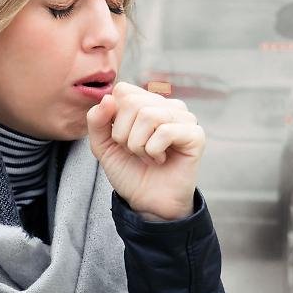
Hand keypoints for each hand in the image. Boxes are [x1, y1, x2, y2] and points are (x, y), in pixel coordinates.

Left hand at [86, 82, 204, 220]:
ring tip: (147, 156)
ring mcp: (184, 119)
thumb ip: (97, 120)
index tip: (121, 139)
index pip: (123, 91)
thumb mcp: (103, 145)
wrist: (147, 202)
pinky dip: (154, 151)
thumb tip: (108, 98)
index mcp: (148, 103)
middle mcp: (167, 106)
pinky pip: (165, 131)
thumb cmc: (130, 171)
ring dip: (138, 144)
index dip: (113, 117)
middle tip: (134, 151)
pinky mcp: (195, 135)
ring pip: (148, 115)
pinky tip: (161, 160)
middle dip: (123, 133)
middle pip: (133, 102)